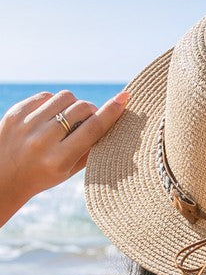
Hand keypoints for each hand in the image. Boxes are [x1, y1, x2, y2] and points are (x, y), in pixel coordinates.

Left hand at [0, 89, 128, 225]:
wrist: (2, 178)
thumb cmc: (42, 175)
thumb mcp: (68, 171)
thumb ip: (90, 149)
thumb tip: (112, 121)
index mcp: (58, 159)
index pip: (92, 129)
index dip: (111, 112)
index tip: (124, 97)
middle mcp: (42, 141)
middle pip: (81, 109)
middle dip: (91, 111)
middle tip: (89, 120)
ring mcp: (26, 124)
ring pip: (65, 98)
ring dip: (73, 105)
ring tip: (69, 118)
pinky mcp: (15, 113)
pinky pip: (46, 96)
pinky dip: (54, 103)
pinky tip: (51, 117)